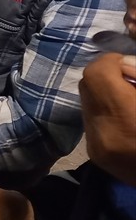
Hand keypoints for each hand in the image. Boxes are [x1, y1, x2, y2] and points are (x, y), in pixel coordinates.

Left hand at [80, 52, 135, 183]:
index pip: (96, 74)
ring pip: (87, 103)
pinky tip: (128, 119)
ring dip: (106, 95)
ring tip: (131, 102)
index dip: (112, 63)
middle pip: (87, 86)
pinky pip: (92, 122)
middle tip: (132, 81)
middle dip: (108, 77)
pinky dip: (107, 114)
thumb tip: (123, 65)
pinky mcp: (97, 156)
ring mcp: (96, 147)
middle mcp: (103, 133)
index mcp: (125, 118)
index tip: (129, 66)